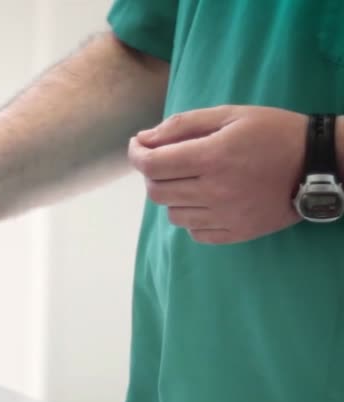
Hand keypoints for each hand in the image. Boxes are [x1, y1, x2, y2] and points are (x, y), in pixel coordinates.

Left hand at [128, 105, 305, 243]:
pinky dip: (191, 217)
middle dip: (153, 174)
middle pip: (156, 191)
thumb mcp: (231, 114)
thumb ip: (183, 125)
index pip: (151, 165)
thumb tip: (144, 139)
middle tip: (166, 161)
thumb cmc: (274, 132)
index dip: (136, 154)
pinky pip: (194, 232)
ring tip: (191, 180)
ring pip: (172, 214)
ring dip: (172, 195)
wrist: (318, 164)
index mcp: (212, 157)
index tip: (138, 146)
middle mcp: (214, 191)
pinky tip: (206, 200)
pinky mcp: (236, 233)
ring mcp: (225, 216)